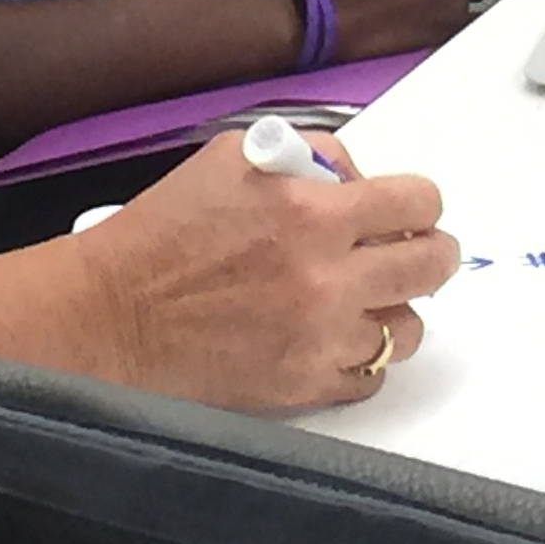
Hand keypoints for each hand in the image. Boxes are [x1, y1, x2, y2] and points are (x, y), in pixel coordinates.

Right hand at [74, 129, 455, 412]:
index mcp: (311, 213)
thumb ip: (308, 156)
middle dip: (428, 250)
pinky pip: (370, 378)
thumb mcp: (232, 158)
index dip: (419, 201)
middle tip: (412, 250)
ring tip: (365, 298)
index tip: (410, 208)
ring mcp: (319, 339)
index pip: (415, 202)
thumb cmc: (163, 232)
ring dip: (393, 308)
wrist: (114, 314)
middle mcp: (327, 279)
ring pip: (407, 329)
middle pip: (430, 266)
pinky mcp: (304, 387)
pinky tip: (335, 336)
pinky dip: (361, 355)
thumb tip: (354, 177)